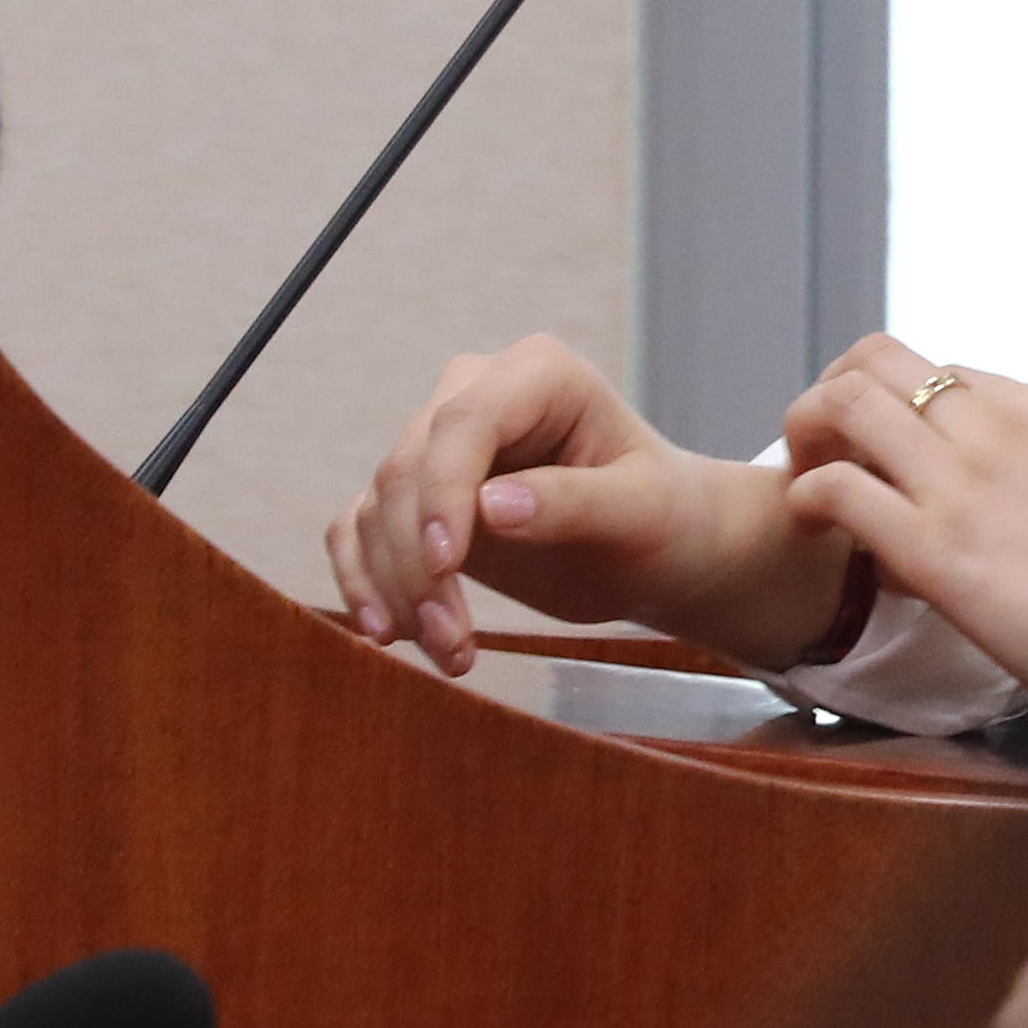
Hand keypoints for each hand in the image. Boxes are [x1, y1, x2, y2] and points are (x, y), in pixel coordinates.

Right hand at [327, 332, 847, 677]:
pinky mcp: (418, 498)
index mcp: (540, 374)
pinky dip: (366, 582)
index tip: (448, 566)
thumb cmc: (667, 517)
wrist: (660, 549)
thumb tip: (491, 507)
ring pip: (378, 508)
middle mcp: (477, 394)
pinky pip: (360, 531)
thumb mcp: (642, 513)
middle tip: (453, 641)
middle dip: (420, 562)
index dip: (444, 494)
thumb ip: (574, 503)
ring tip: (451, 653)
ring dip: (399, 588)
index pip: (464, 424)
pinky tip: (389, 633)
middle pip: (409, 470)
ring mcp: (440, 445)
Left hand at [782, 347, 1027, 727]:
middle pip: (873, 358)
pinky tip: (809, 526)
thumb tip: (981, 482)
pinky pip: (837, 488)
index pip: (935, 370)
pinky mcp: (931, 546)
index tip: (884, 451)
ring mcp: (958, 481)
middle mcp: (991, 425)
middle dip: (829, 395)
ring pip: (844, 402)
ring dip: (805, 434)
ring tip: (807, 481)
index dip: (892, 404)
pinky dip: (805, 498)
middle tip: (822, 448)